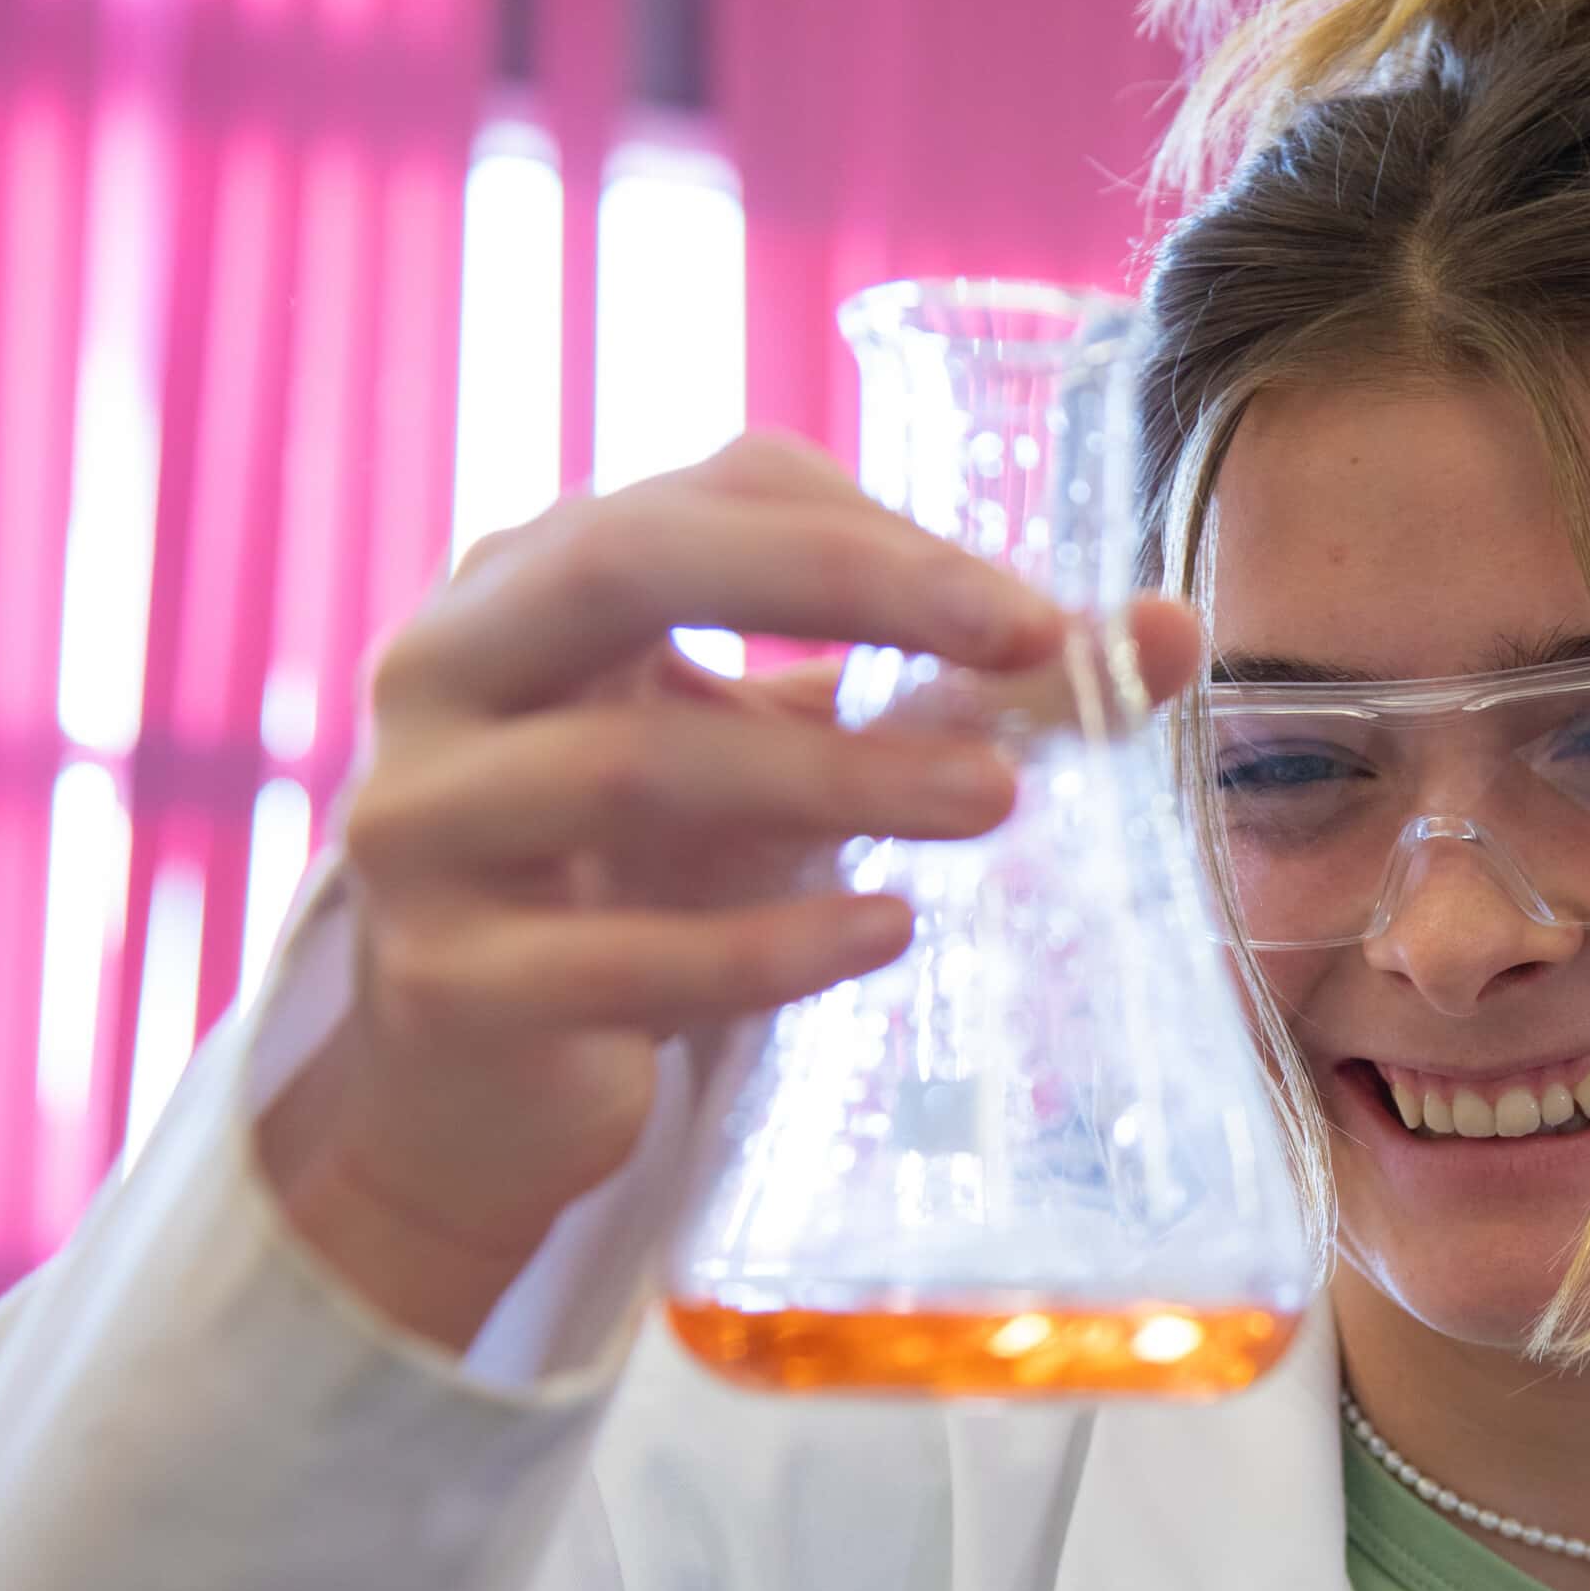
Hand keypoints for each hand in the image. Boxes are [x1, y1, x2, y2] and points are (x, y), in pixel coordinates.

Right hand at [258, 433, 1201, 1350]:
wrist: (476, 1093)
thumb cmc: (641, 884)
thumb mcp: (783, 761)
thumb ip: (953, 694)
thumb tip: (1168, 634)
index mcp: (530, 579)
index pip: (716, 497)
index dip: (883, 539)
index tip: (1039, 620)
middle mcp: (443, 670)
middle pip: (627, 568)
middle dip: (846, 587)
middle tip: (1028, 641)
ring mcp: (421, 826)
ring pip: (628, 768)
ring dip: (836, 779)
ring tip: (991, 804)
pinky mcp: (444, 983)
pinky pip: (617, 955)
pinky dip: (764, 945)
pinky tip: (884, 933)